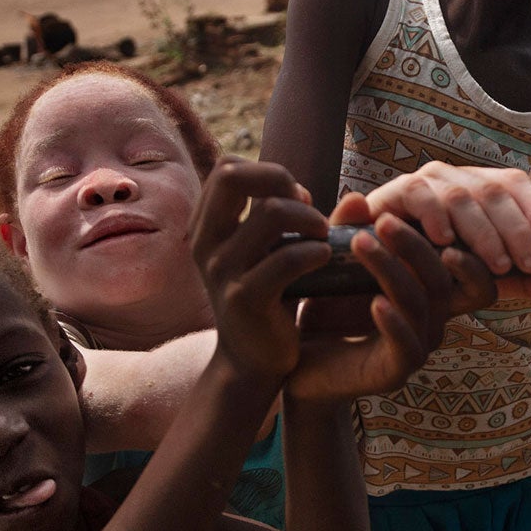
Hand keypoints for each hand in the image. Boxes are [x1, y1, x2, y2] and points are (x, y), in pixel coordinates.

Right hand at [189, 158, 331, 382]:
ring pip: (272, 213)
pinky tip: (325, 258)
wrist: (252, 362)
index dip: (267, 174)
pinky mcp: (245, 299)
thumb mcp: (266, 252)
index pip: (227, 168)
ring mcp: (222, 271)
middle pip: (232, 176)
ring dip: (311, 219)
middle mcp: (205, 243)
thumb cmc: (266, 299)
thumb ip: (279, 218)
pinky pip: (289, 257)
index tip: (293, 199)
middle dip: (279, 179)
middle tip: (308, 209)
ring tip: (324, 239)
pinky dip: (316, 251)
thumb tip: (301, 188)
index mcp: (205, 227)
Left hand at [289, 209, 453, 400]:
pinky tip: (374, 303)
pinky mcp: (396, 372)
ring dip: (392, 270)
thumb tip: (356, 198)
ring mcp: (417, 346)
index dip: (457, 243)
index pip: (465, 270)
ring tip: (360, 244)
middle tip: (382, 221)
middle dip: (413, 245)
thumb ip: (347, 235)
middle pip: (440, 278)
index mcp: (426, 294)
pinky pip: (405, 344)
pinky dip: (393, 322)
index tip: (428, 215)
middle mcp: (430, 320)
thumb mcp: (338, 269)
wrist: (300, 367)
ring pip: (419, 303)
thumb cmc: (326, 314)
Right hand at [357, 165, 530, 306]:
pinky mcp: (394, 192)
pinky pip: (419, 194)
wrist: (379, 277)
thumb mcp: (484, 281)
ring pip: (462, 195)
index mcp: (482, 190)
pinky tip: (445, 241)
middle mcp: (457, 179)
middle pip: (494, 191)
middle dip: (516, 229)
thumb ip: (520, 281)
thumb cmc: (436, 274)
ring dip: (483, 231)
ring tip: (497, 263)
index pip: (516, 184)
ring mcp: (426, 182)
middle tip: (528, 263)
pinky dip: (434, 216)